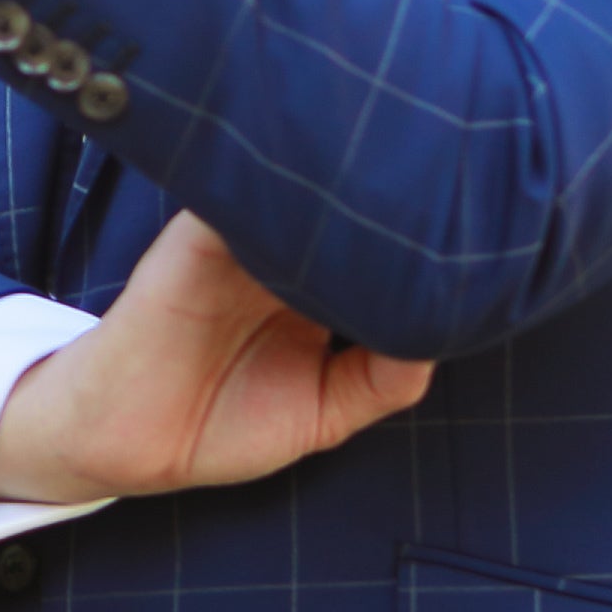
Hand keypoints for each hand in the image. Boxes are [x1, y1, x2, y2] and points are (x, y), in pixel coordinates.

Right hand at [0, 214, 434, 505]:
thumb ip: (382, 380)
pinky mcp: (199, 239)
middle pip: (348, 206)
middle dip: (397, 192)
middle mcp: (283, 257)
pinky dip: (285, 188)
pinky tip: (336, 196)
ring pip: (305, 191)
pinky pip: (244, 197)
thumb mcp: (324, 411)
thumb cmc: (220, 422)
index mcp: (318, 288)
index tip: (485, 223)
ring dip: (348, 181)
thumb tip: (444, 338)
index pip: (381, 247)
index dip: (427, 235)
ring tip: (411, 171)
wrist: (126, 440)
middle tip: (465, 174)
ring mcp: (242, 243)